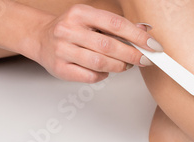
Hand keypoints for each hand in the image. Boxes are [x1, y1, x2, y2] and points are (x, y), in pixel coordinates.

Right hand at [35, 4, 161, 82]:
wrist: (40, 37)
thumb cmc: (72, 29)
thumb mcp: (93, 20)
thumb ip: (117, 26)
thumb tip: (145, 31)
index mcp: (80, 13)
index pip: (116, 24)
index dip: (138, 36)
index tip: (153, 46)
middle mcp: (68, 30)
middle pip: (109, 46)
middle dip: (132, 55)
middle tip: (144, 60)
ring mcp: (62, 50)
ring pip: (100, 63)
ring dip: (119, 66)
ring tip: (125, 65)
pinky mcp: (60, 68)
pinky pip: (90, 76)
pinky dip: (103, 75)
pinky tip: (105, 69)